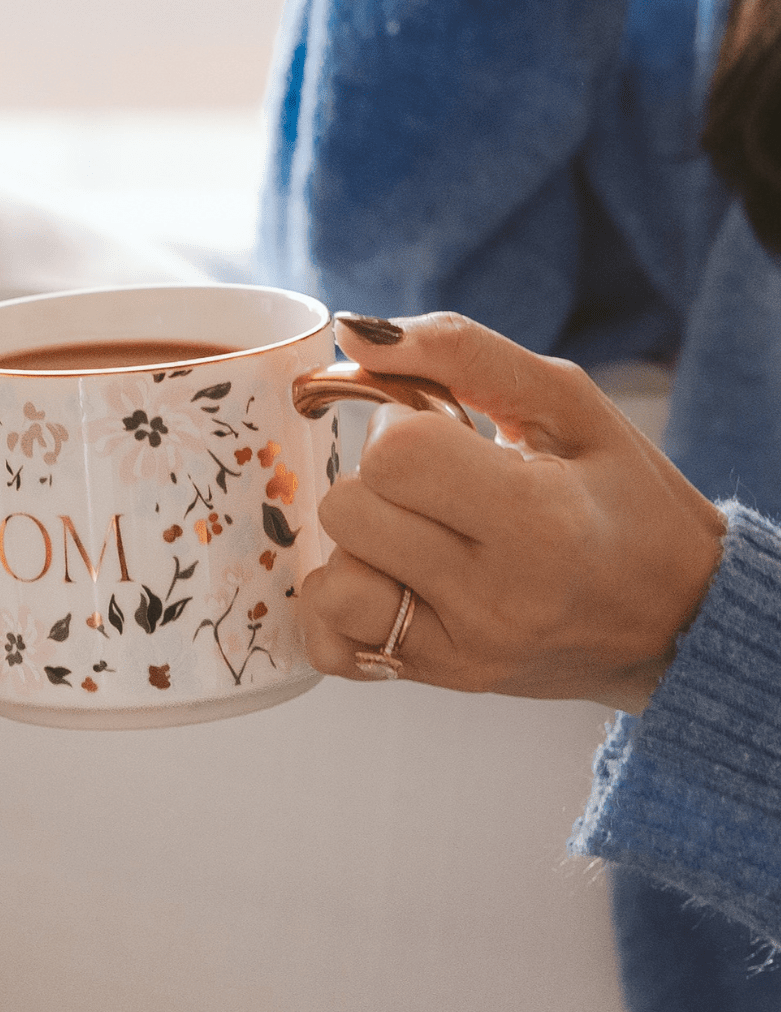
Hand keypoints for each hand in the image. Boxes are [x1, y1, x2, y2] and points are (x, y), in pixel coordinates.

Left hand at [302, 312, 725, 710]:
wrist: (681, 620)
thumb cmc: (628, 500)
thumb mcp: (571, 404)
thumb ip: (461, 353)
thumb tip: (353, 330)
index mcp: (541, 520)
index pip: (394, 455)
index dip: (400, 427)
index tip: (443, 436)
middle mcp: (497, 598)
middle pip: (349, 512)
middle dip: (377, 483)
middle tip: (434, 489)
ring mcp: (464, 651)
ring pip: (331, 584)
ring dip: (358, 549)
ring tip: (416, 539)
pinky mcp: (439, 681)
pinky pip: (330, 647)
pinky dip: (341, 612)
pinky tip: (390, 585)